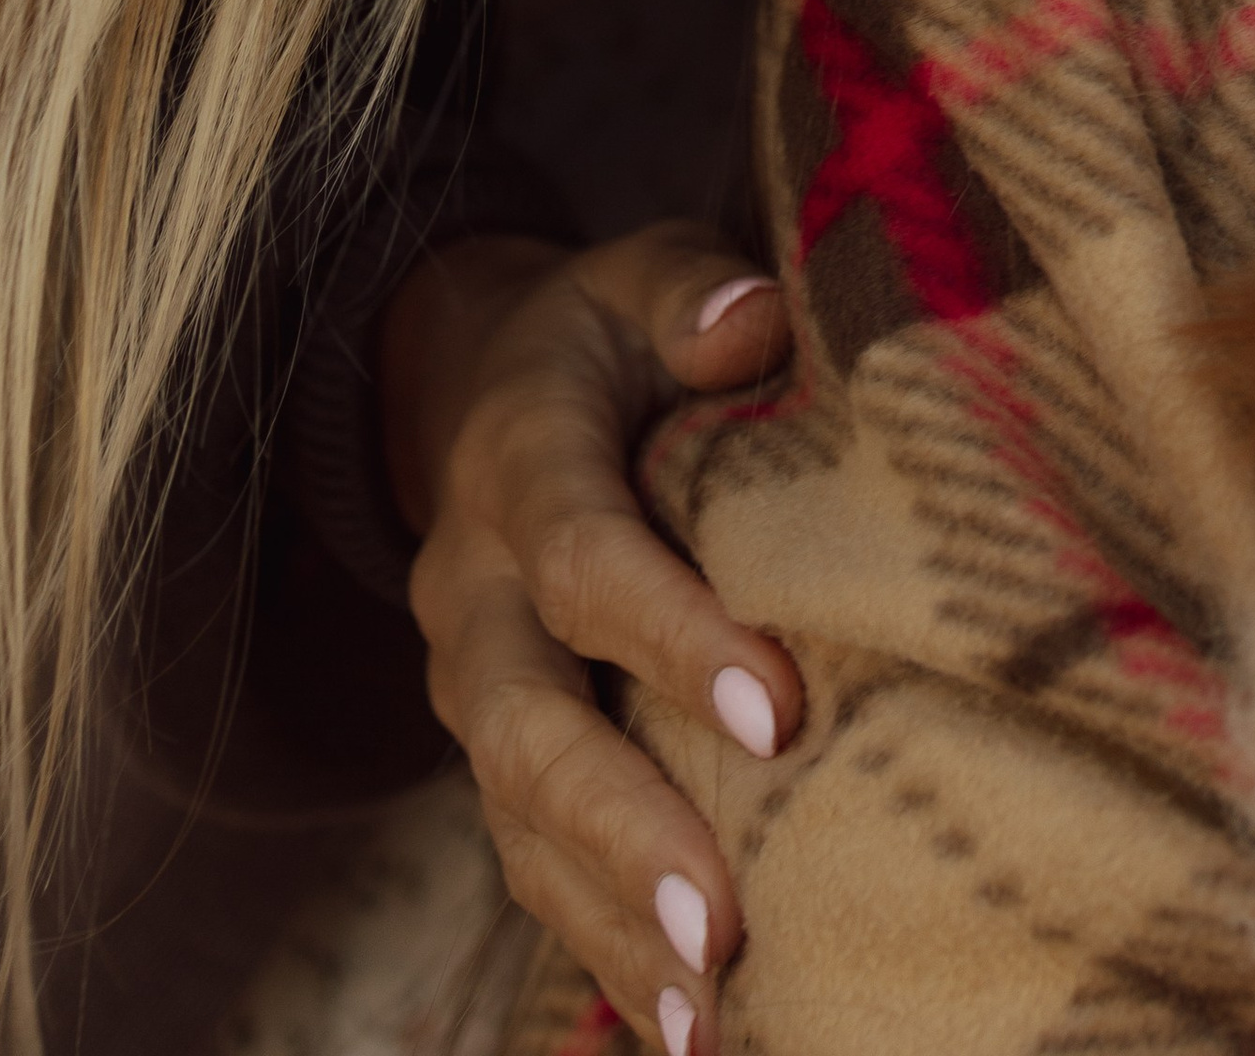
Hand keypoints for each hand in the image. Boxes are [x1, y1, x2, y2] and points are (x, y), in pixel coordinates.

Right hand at [381, 224, 799, 1052]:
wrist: (481, 386)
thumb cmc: (612, 333)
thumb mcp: (643, 274)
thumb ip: (691, 290)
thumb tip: (748, 320)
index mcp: (518, 463)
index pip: (583, 556)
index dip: (672, 631)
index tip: (779, 708)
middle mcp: (475, 590)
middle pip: (526, 725)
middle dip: (622, 827)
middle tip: (721, 922)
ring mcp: (476, 687)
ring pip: (518, 821)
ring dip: (609, 923)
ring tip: (707, 1020)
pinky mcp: (500, 755)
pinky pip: (529, 863)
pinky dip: (597, 949)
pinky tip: (685, 1032)